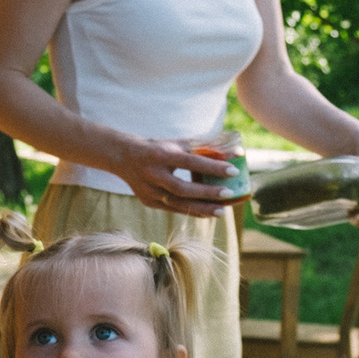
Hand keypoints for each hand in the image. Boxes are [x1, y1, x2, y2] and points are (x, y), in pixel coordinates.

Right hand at [111, 135, 242, 217]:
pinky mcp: (148, 202)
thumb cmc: (158, 148)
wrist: (124, 157)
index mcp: (161, 155)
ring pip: (178, 204)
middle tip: (229, 194)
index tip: (233, 170)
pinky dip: (192, 211)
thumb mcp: (178, 144)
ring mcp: (149, 190)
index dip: (212, 166)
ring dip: (202, 208)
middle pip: (183, 188)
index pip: (190, 162)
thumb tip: (234, 154)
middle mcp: (153, 174)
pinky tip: (208, 213)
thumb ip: (204, 149)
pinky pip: (174, 209)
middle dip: (207, 193)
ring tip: (222, 211)